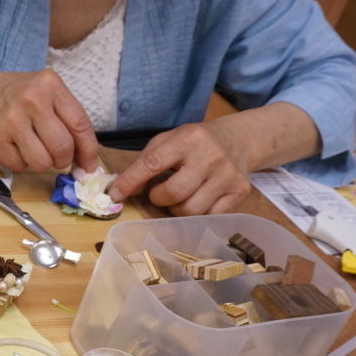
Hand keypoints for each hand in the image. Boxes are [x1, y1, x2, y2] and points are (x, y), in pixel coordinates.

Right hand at [0, 69, 98, 172]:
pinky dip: (21, 163)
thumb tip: (87, 161)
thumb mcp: (46, 93)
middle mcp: (31, 100)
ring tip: (34, 149)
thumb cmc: (18, 97)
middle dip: (63, 160)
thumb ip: (68, 120)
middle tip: (57, 157)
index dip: (88, 150)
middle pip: (62, 148)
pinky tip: (15, 147)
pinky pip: (20, 166)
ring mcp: (10, 120)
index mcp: (50, 85)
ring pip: (42, 163)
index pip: (80, 124)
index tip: (89, 166)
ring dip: (42, 163)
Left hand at [110, 123, 251, 214]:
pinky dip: (197, 215)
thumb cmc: (193, 143)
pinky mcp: (240, 192)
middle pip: (173, 193)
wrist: (238, 139)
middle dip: (158, 198)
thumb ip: (144, 163)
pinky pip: (209, 217)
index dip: (130, 182)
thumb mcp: (168, 142)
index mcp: (189, 138)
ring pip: (190, 210)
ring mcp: (228, 175)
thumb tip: (120, 192)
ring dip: (176, 208)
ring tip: (178, 196)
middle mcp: (211, 156)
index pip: (153, 163)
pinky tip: (196, 200)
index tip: (115, 195)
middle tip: (158, 192)